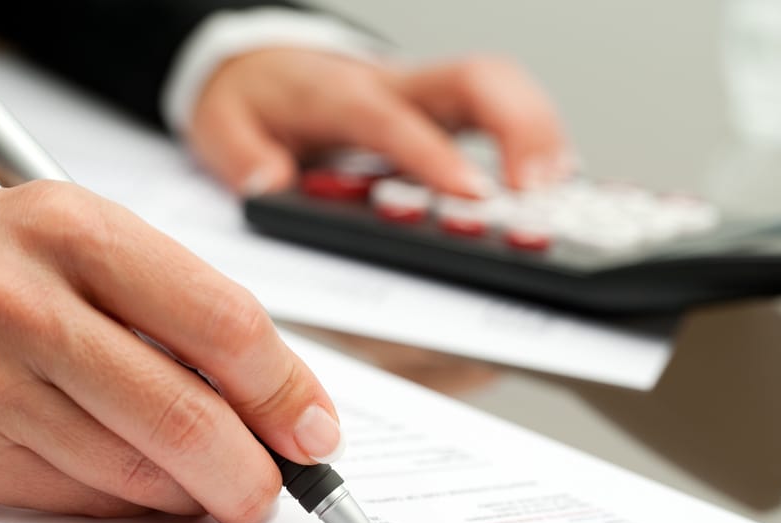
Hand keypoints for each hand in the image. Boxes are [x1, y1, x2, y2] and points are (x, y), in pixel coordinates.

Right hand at [0, 182, 341, 522]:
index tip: (316, 431)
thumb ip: (181, 309)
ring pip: (135, 476)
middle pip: (183, 417)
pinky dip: (132, 504)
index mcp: (77, 231)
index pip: (220, 322)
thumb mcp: (90, 239)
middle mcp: (27, 309)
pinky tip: (141, 480)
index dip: (285, 390)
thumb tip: (275, 399)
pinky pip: (81, 503)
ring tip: (212, 480)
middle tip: (275, 488)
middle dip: (252, 473)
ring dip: (195, 493)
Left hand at [188, 48, 569, 195]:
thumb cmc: (255, 99)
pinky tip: (549, 179)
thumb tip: (269, 186)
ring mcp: (426, 95)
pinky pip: (501, 110)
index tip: (473, 198)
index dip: (436, 158)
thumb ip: (243, 158)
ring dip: (539, 135)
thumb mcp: (223, 128)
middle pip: (477, 80)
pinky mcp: (442, 109)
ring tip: (557, 191)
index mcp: (342, 95)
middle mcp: (396, 87)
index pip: (395, 122)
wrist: (260, 66)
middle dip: (520, 128)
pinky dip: (533, 140)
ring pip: (501, 90)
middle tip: (540, 189)